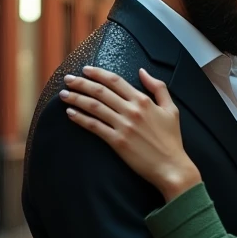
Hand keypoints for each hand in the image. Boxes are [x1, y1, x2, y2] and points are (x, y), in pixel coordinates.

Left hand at [60, 66, 200, 199]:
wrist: (171, 167)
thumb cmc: (172, 140)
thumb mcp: (171, 109)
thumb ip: (158, 87)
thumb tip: (143, 72)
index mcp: (143, 101)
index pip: (115, 81)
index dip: (98, 73)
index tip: (86, 70)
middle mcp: (132, 110)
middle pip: (101, 91)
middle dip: (81, 83)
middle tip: (68, 79)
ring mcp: (123, 126)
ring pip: (94, 107)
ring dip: (77, 99)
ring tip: (64, 95)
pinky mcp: (117, 142)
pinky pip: (95, 126)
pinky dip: (81, 119)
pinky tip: (71, 114)